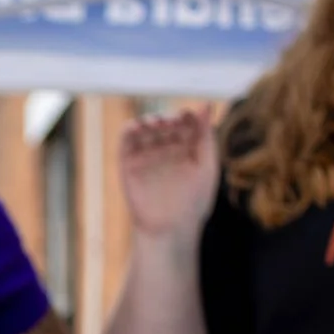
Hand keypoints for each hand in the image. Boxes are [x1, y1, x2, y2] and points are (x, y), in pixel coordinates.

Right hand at [118, 108, 216, 244]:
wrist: (171, 228)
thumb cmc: (194, 201)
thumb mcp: (207, 165)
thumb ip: (206, 136)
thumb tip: (207, 104)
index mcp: (187, 148)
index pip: (185, 122)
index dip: (187, 116)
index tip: (190, 116)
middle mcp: (166, 148)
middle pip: (164, 122)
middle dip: (168, 118)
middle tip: (173, 121)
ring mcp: (147, 154)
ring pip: (145, 128)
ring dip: (149, 120)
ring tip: (157, 123)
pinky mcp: (129, 163)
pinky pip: (126, 141)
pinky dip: (130, 129)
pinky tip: (138, 127)